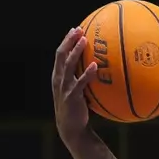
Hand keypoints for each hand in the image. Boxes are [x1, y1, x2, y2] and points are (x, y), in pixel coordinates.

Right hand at [52, 27, 99, 142]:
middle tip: (78, 30)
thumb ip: (83, 79)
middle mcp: (58, 80)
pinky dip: (87, 73)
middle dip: (69, 41)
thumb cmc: (77, 110)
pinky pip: (80, 83)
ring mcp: (64, 88)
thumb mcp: (77, 92)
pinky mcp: (72, 97)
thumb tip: (99, 67)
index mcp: (58, 76)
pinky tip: (96, 66)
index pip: (59, 54)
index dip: (66, 41)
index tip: (75, 29)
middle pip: (61, 55)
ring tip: (84, 40)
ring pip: (68, 65)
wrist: (71, 129)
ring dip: (76, 51)